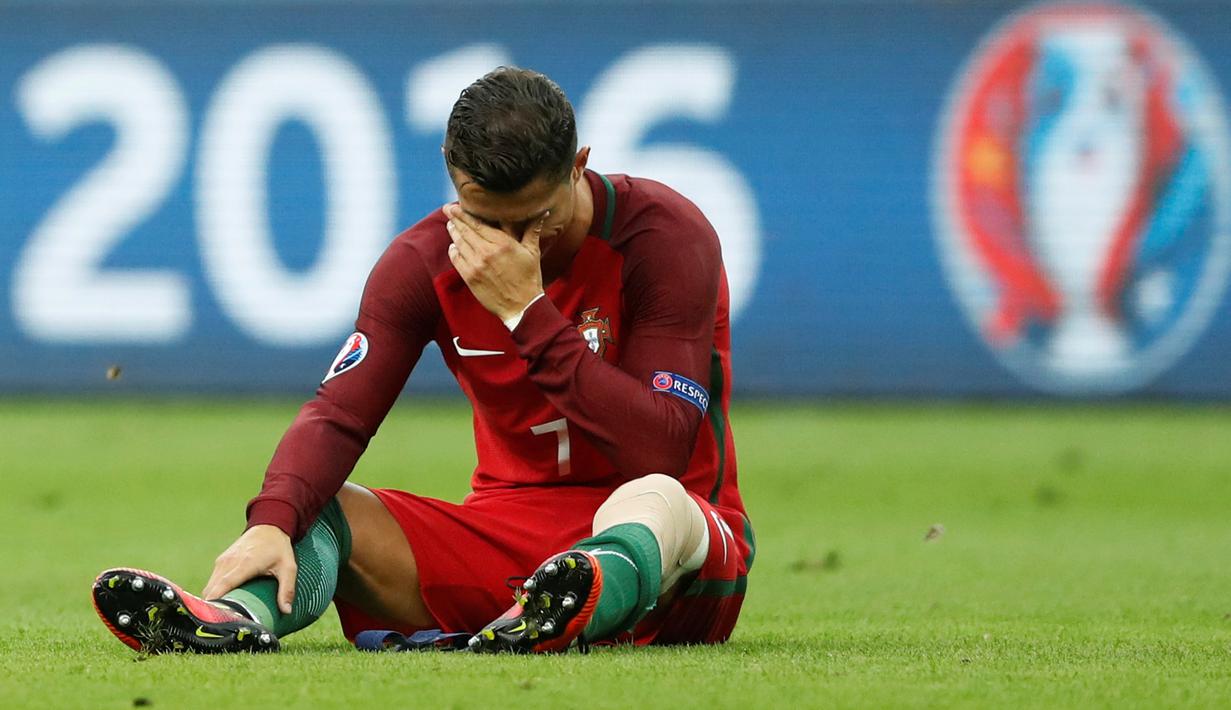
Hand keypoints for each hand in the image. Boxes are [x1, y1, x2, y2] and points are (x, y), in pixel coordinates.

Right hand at [202, 524, 296, 613]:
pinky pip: (212, 581)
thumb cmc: (279, 547)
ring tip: (221, 618)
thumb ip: (287, 589)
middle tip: (220, 626)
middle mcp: (229, 562)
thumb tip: (286, 611)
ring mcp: (223, 561)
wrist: (268, 525)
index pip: (223, 586)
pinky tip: (223, 604)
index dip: (215, 603)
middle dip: (213, 608)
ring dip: (212, 601)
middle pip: (212, 590)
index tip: (213, 619)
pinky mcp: (221, 561)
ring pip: (210, 587)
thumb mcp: (288, 567)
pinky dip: (214, 593)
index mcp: (244, 564)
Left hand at [444, 204, 545, 320]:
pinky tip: (454, 246)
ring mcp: (476, 265)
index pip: (477, 223)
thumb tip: (542, 213)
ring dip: (453, 232)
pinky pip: (456, 259)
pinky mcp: (469, 277)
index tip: (454, 206)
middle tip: (447, 210)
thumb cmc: (529, 278)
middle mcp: (486, 252)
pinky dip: (453, 250)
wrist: (522, 306)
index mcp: (502, 243)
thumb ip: (532, 230)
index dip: (463, 213)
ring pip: (459, 243)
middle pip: (465, 230)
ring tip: (451, 225)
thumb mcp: (532, 252)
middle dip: (455, 219)